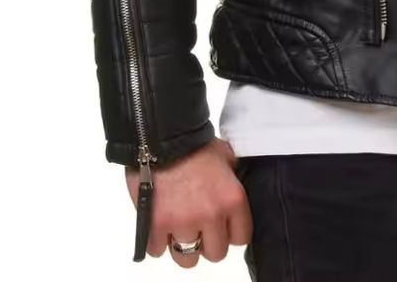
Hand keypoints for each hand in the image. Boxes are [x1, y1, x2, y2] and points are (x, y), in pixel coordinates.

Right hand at [124, 137, 251, 265]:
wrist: (162, 137)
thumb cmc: (194, 144)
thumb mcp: (226, 156)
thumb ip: (231, 179)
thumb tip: (230, 190)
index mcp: (232, 200)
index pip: (241, 238)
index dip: (231, 233)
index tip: (223, 227)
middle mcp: (211, 216)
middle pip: (216, 254)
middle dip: (208, 242)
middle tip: (200, 228)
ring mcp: (182, 224)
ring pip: (187, 259)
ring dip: (182, 246)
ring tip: (179, 229)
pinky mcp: (155, 227)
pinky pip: (158, 251)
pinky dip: (157, 241)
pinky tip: (160, 224)